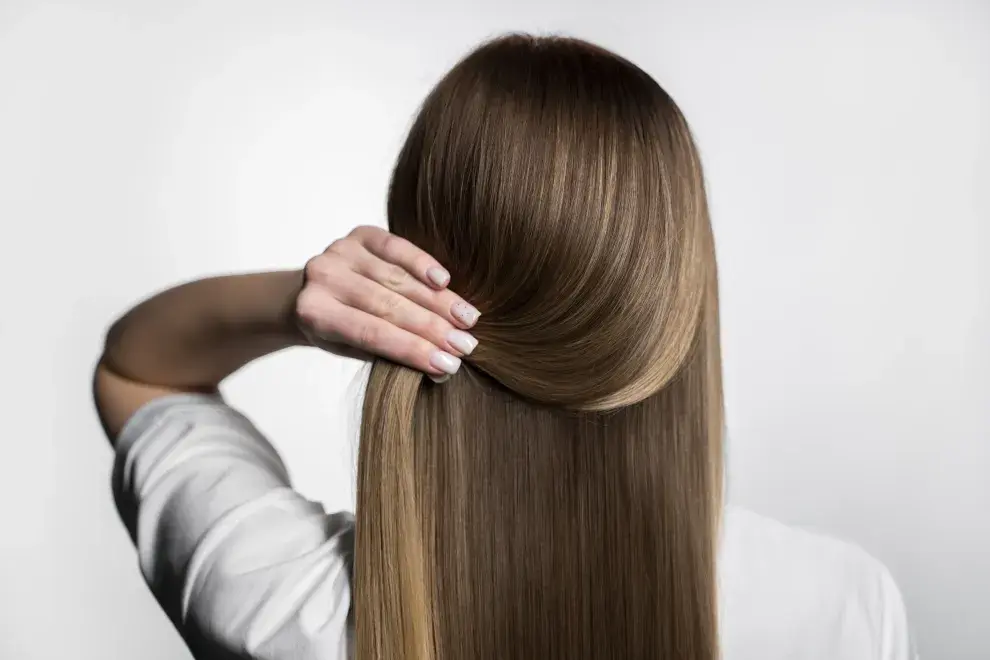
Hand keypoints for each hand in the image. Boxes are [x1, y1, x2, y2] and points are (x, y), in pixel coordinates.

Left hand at [295, 225, 479, 381]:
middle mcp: (322, 278)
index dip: (412, 350)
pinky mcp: (359, 233)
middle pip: (388, 305)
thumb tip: (443, 371)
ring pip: (398, 279)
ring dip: (438, 300)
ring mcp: (339, 251)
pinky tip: (445, 281)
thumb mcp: (355, 350)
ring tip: (468, 318)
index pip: (372, 334)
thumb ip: (393, 355)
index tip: (449, 365)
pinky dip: (423, 263)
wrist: (304, 292)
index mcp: (314, 313)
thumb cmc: (339, 328)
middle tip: (466, 345)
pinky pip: (396, 246)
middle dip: (432, 327)